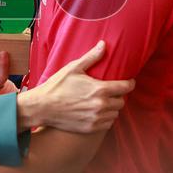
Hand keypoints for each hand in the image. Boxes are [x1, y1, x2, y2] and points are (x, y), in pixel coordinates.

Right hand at [16, 41, 135, 132]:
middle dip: (118, 96)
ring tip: (103, 102)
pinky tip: (97, 112)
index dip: (129, 83)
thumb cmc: (57, 86)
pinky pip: (108, 124)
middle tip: (110, 92)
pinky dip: (106, 118)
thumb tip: (104, 44)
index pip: (125, 87)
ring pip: (115, 114)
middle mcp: (101, 105)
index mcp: (100, 89)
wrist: (43, 107)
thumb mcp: (74, 68)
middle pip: (121, 102)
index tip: (128, 82)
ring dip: (112, 108)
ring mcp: (97, 118)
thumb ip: (92, 57)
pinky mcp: (91, 128)